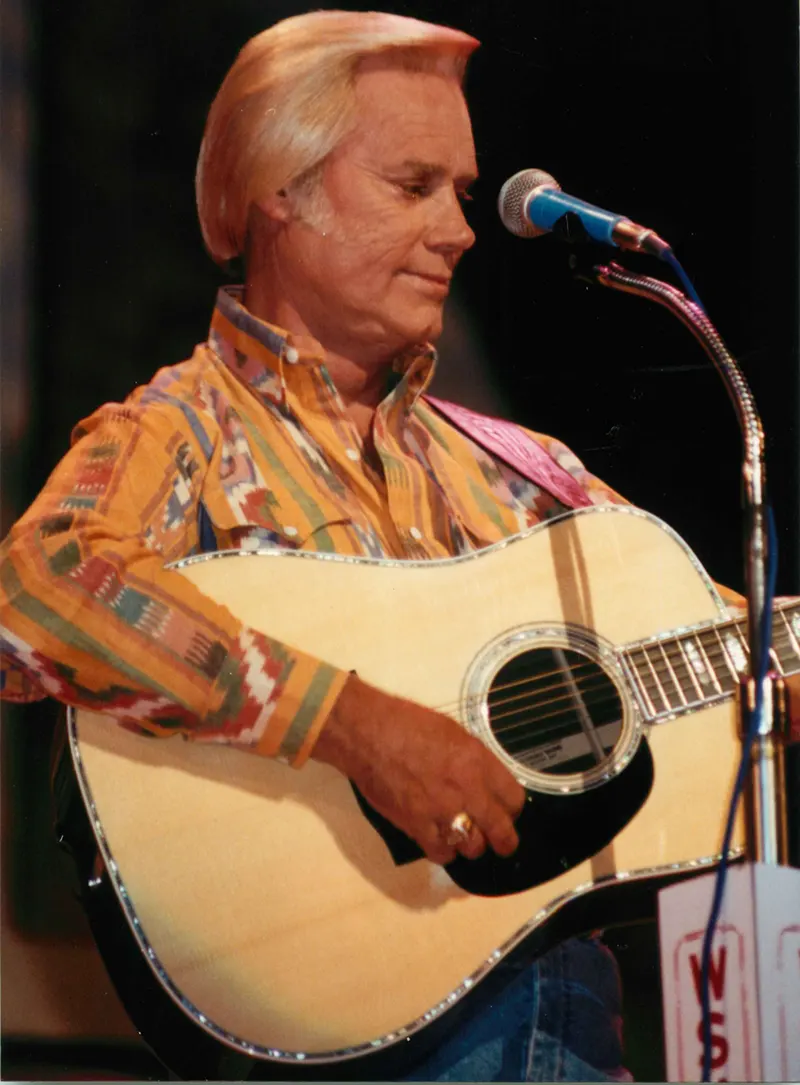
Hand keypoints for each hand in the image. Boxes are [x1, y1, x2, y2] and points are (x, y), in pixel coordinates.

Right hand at [312, 673, 525, 864]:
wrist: (368, 734)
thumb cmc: (409, 724)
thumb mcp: (454, 732)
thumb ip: (475, 760)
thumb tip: (485, 781)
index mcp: (478, 762)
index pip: (515, 799)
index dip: (512, 808)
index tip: (506, 810)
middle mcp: (467, 791)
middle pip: (502, 832)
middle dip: (505, 840)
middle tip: (501, 841)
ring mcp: (442, 812)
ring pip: (473, 848)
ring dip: (471, 844)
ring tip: (464, 837)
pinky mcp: (417, 827)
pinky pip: (441, 855)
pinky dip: (443, 851)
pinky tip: (440, 841)